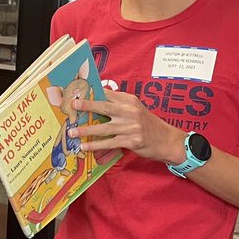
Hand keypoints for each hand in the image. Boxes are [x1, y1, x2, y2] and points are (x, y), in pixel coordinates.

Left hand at [71, 90, 185, 164]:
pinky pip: (109, 143)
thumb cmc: (147, 124)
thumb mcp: (135, 109)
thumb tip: (96, 99)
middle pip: (104, 107)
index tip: (77, 92)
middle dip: (87, 106)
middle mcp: (130, 112)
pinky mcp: (131, 141)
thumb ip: (118, 104)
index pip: (108, 94)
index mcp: (130, 101)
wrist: (166, 140)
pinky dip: (95, 145)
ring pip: (104, 128)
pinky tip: (85, 146)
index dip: (92, 93)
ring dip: (86, 130)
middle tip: (72, 105)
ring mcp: (131, 127)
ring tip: (72, 131)